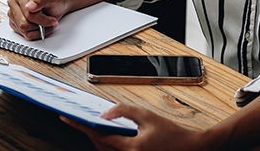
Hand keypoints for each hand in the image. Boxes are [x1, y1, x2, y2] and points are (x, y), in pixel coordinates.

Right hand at [7, 0, 70, 39]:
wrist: (56, 4)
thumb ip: (40, 1)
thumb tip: (29, 7)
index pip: (27, 14)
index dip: (42, 19)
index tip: (53, 20)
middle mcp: (14, 4)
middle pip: (23, 24)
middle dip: (40, 25)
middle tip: (51, 21)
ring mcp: (13, 15)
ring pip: (24, 31)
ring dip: (39, 30)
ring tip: (47, 23)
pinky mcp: (16, 25)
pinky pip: (26, 35)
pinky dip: (37, 33)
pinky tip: (42, 26)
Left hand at [60, 104, 206, 150]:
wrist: (193, 148)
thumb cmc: (172, 133)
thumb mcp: (147, 116)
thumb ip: (124, 112)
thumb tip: (104, 114)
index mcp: (131, 148)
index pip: (98, 136)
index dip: (81, 126)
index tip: (67, 118)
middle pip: (98, 146)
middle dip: (88, 132)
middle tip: (77, 119)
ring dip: (97, 138)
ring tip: (89, 124)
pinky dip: (107, 143)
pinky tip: (105, 132)